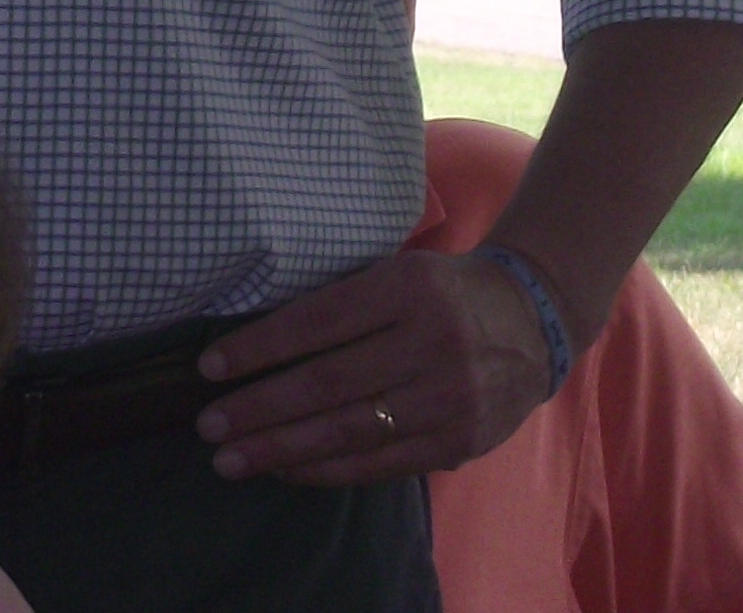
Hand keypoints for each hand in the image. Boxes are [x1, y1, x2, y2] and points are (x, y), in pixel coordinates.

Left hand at [192, 250, 550, 484]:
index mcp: (407, 288)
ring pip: (350, 432)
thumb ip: (343, 303)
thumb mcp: (398, 272)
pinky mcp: (458, 441)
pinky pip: (380, 464)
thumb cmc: (444, 291)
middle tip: (208, 424)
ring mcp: (449, 398)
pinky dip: (327, 470)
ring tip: (232, 458)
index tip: (209, 366)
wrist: (534, 319)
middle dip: (260, 408)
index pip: (319, 320)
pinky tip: (286, 470)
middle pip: (329, 383)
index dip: (261, 346)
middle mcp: (430, 343)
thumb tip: (258, 344)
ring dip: (282, 449)